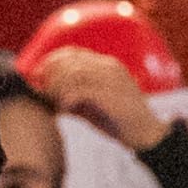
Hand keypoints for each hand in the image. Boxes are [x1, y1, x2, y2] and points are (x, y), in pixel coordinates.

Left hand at [30, 49, 166, 151]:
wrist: (147, 135)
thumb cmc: (118, 121)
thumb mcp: (93, 105)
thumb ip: (74, 95)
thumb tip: (48, 94)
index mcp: (106, 65)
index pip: (72, 52)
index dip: (51, 61)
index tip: (39, 77)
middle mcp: (110, 67)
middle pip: (69, 62)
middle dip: (52, 76)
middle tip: (45, 94)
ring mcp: (113, 80)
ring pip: (73, 74)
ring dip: (59, 89)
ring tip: (56, 104)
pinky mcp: (113, 96)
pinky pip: (82, 91)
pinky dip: (68, 99)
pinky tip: (67, 110)